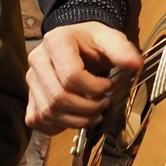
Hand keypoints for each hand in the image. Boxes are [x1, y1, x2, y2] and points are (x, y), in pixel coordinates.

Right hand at [26, 21, 142, 134]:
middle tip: (103, 104)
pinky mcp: (30, 95)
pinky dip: (57, 126)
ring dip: (75, 120)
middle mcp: (38, 60)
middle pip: (58, 97)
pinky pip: (37, 120)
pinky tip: (74, 117)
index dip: (94, 88)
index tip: (108, 86)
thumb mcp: (110, 38)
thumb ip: (122, 50)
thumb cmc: (92, 41)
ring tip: (93, 113)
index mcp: (55, 42)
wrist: (77, 42)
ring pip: (48, 112)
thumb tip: (135, 64)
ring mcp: (31, 79)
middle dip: (86, 108)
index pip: (71, 76)